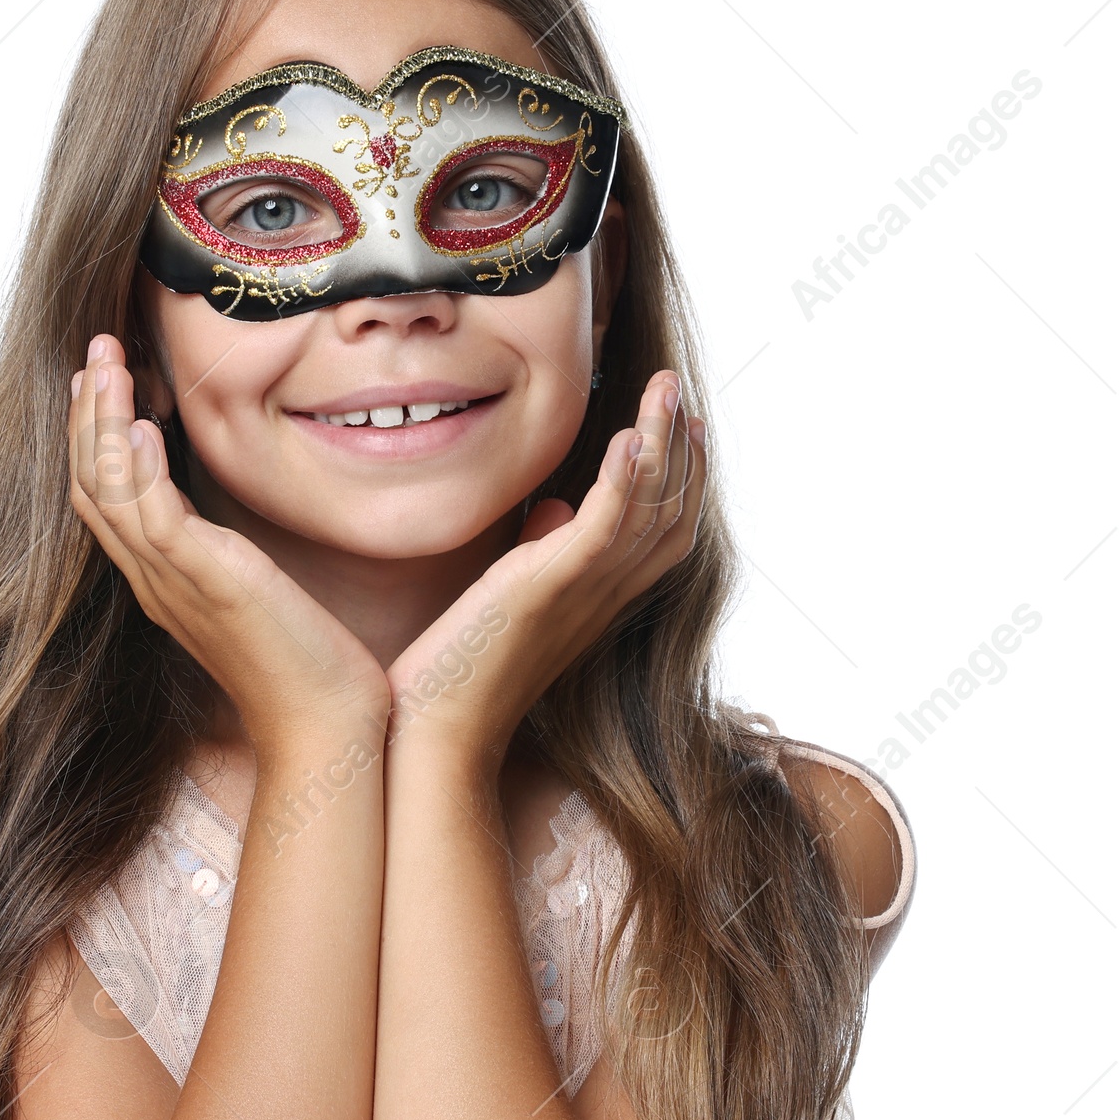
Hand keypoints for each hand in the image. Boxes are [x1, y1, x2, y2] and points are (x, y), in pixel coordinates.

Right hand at [69, 335, 388, 750]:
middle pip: (91, 486)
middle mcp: (155, 582)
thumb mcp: (258, 596)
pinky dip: (140, 468)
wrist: (325, 726)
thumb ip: (230, 558)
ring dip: (103, 422)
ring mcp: (174, 584)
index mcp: (164, 581)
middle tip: (96, 352)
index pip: (106, 499)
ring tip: (107, 362)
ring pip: (110, 491)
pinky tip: (144, 426)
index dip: (95, 438)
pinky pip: (154, 519)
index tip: (101, 382)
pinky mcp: (208, 583)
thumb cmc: (306, 666)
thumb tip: (227, 525)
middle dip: (88, 415)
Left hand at [383, 371, 704, 767]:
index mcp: (597, 596)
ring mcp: (580, 592)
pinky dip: (623, 482)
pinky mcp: (547, 589)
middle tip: (677, 388)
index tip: (684, 422)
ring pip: (650, 509)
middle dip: (684, 446)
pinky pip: (603, 528)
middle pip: (674, 512)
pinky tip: (629, 438)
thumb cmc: (460, 670)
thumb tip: (548, 512)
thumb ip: (539, 554)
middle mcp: (603, 595)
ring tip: (663, 387)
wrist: (435, 732)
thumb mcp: (508, 598)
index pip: (665, 529)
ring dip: (662, 442)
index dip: (683, 474)